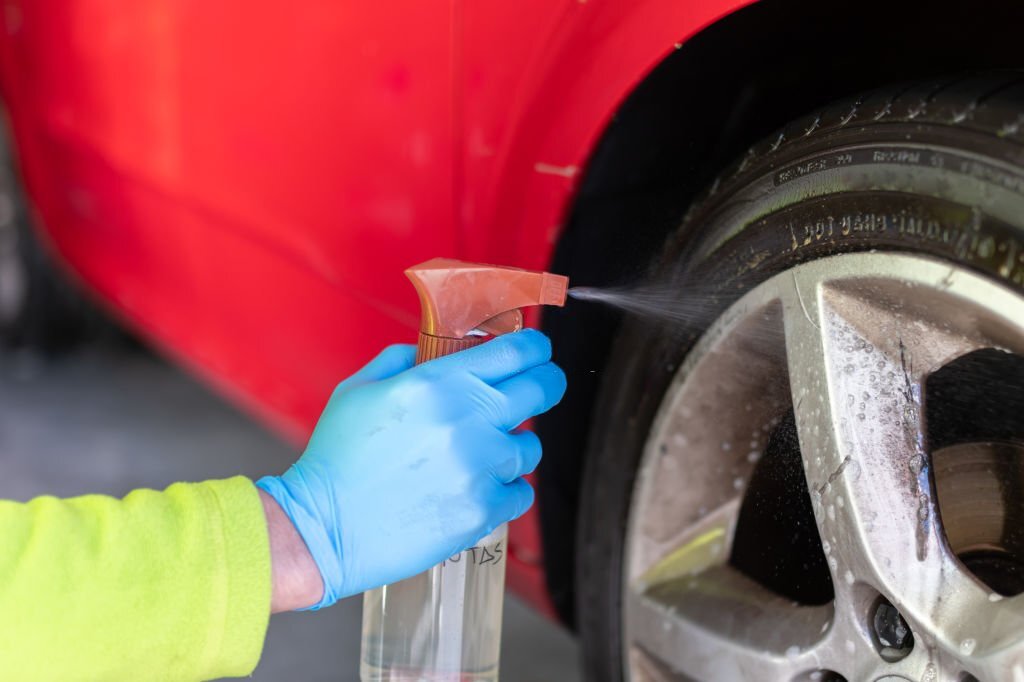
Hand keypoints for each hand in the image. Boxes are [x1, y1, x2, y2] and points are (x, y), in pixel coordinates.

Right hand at [256, 329, 565, 609]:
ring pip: (530, 447)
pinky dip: (504, 491)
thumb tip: (434, 351)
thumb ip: (402, 360)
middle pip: (541, 388)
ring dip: (513, 446)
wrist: (321, 529)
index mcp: (437, 384)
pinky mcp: (483, 510)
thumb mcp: (359, 390)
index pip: (515, 351)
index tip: (536, 350)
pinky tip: (474, 489)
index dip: (534, 346)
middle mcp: (467, 420)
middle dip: (545, 382)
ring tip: (480, 456)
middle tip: (540, 386)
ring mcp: (480, 467)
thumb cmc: (335, 461)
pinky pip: (520, 493)